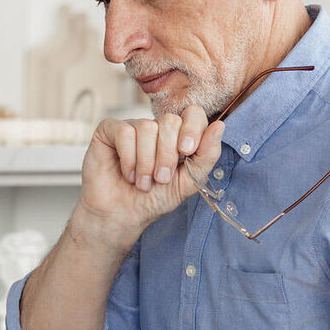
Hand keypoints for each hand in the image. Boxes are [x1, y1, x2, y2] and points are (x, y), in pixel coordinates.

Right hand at [74, 106, 224, 245]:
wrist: (123, 216)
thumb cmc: (154, 200)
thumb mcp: (188, 182)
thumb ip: (207, 155)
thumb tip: (220, 126)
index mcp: (178, 136)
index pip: (193, 114)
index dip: (192, 129)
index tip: (186, 152)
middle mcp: (156, 127)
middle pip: (170, 121)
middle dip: (167, 155)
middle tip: (161, 178)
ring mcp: (132, 126)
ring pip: (147, 128)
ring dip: (146, 162)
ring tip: (143, 182)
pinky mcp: (109, 130)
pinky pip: (125, 132)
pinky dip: (129, 158)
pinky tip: (127, 174)